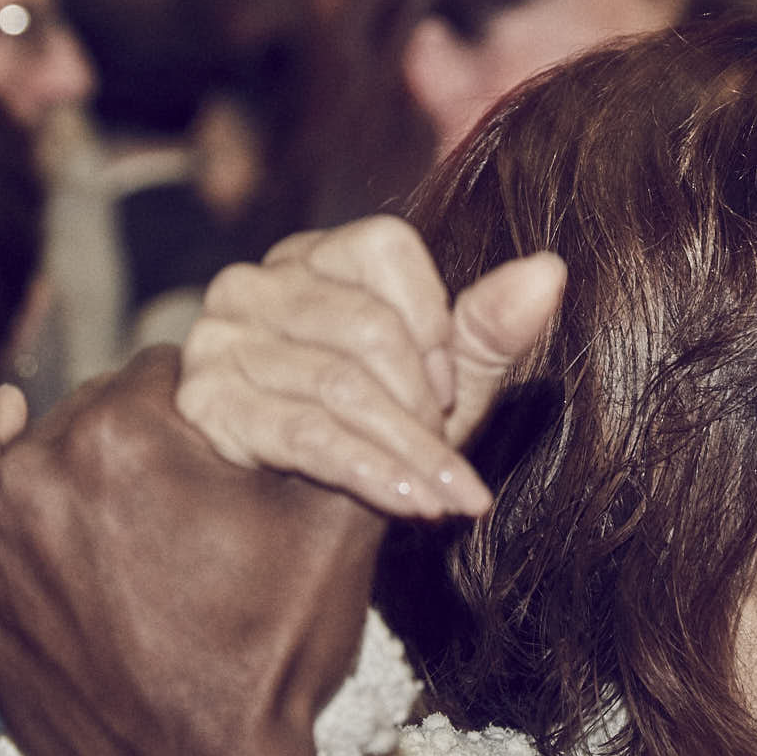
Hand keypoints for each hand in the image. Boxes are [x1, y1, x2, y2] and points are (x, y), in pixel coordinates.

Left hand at [0, 349, 385, 755]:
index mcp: (128, 434)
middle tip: (201, 492)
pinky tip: (1, 420)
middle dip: (155, 432)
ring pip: (43, 446)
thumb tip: (342, 372)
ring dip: (88, 458)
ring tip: (140, 496)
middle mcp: (40, 466)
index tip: (240, 441)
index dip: (219, 399)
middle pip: (105, 404)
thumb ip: (336, 428)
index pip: (175, 366)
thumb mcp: (336, 526)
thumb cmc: (273, 651)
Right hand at [176, 215, 566, 517]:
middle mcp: (258, 282)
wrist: (293, 507)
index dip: (433, 321)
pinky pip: (303, 435)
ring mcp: (222, 339)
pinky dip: (370, 473)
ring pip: (339, 388)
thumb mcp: (443, 377)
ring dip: (410, 454)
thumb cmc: (378, 421)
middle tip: (453, 460)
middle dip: (424, 405)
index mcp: (316, 255)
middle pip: (367, 328)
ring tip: (451, 498)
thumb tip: (550, 271)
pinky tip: (411, 503)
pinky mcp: (206, 402)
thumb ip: (490, 324)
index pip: (384, 248)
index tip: (453, 388)